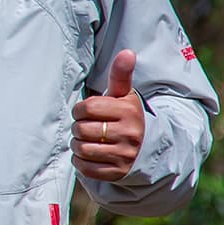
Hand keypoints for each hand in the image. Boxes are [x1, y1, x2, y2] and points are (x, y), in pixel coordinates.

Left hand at [70, 49, 145, 180]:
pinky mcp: (118, 172)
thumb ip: (121, 74)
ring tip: (87, 140)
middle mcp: (130, 134)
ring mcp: (125, 155)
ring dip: (78, 145)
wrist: (145, 146)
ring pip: (82, 149)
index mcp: (129, 112)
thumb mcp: (124, 95)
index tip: (87, 111)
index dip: (80, 109)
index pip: (87, 108)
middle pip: (81, 129)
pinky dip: (81, 161)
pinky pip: (86, 168)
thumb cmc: (124, 115)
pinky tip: (90, 154)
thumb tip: (128, 52)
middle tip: (87, 127)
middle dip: (78, 127)